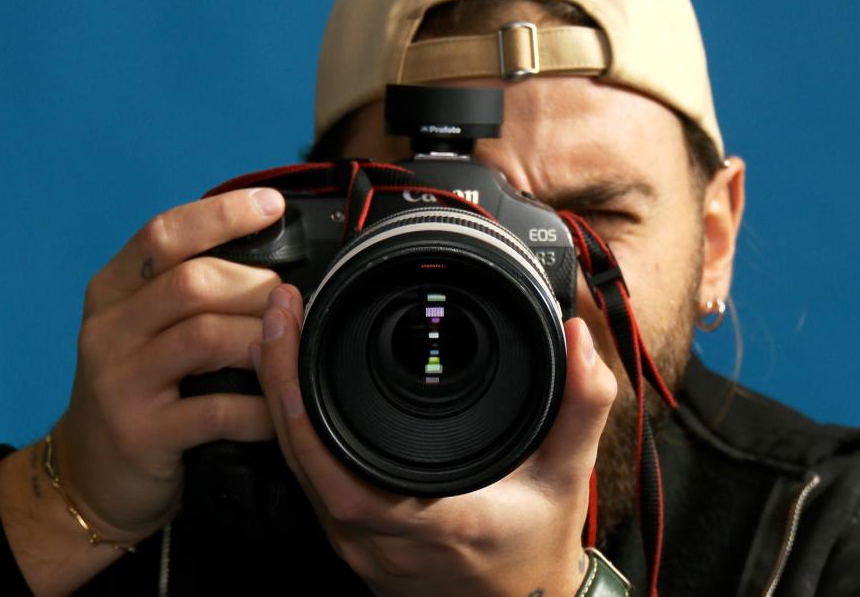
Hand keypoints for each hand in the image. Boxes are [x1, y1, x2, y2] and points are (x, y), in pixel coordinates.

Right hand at [58, 187, 286, 538]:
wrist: (90, 477)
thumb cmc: (138, 392)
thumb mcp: (146, 331)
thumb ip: (189, 294)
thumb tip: (273, 263)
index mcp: (112, 292)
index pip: (164, 235)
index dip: (221, 215)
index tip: (271, 206)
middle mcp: (108, 329)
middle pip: (193, 282)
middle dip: (257, 287)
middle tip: (291, 303)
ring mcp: (120, 382)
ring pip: (204, 337)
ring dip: (261, 340)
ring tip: (288, 350)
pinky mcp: (141, 434)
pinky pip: (216, 411)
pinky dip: (260, 408)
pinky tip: (279, 412)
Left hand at [251, 284, 616, 596]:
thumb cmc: (538, 545)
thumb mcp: (570, 475)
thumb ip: (582, 405)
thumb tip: (579, 341)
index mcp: (430, 522)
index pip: (339, 473)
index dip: (301, 410)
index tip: (294, 339)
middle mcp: (380, 538)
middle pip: (301, 459)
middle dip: (278, 379)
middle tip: (279, 313)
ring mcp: (360, 544)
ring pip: (298, 471)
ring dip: (280, 401)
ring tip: (276, 336)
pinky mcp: (353, 540)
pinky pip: (309, 481)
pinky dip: (294, 429)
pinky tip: (291, 388)